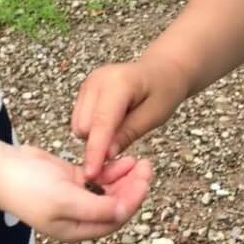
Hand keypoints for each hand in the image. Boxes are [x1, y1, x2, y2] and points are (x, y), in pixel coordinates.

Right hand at [0, 145, 152, 241]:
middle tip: (147, 167)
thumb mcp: (64, 200)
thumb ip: (96, 208)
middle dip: (133, 187)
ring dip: (125, 177)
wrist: (3, 169)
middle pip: (116, 204)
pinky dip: (111, 169)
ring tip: (139, 161)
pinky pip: (99, 177)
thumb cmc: (29, 188)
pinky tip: (122, 159)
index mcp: (78, 228)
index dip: (132, 200)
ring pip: (110, 189)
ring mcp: (76, 197)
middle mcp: (80, 216)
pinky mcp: (72, 179)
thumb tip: (124, 211)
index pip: (115, 218)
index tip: (143, 181)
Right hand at [72, 61, 184, 179]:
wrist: (161, 69)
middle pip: (84, 126)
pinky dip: (93, 128)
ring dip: (95, 136)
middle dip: (98, 143)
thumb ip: (129, 133)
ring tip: (121, 127)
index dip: (95, 150)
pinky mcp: (84, 88)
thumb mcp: (155, 115)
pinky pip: (79, 119)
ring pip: (78, 125)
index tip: (92, 173)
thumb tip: (106, 155)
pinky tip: (113, 121)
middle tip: (123, 145)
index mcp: (118, 83)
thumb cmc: (164, 91)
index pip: (101, 122)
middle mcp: (97, 80)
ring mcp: (88, 82)